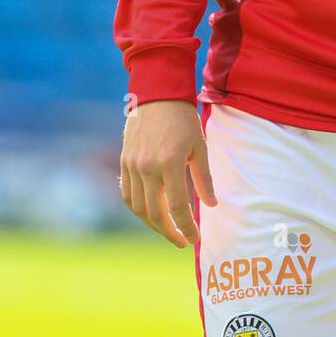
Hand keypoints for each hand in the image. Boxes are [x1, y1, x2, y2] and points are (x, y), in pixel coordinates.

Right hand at [120, 99, 217, 247]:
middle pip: (155, 213)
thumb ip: (204, 178)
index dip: (186, 228)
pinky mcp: (124, 162)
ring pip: (138, 208)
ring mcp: (132, 166)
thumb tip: (211, 205)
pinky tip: (150, 213)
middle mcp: (147, 168)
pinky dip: (138, 209)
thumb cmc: (183, 119)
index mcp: (170, 163)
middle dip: (169, 232)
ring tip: (168, 230)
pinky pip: (127, 195)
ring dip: (153, 224)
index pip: (177, 207)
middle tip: (182, 242)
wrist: (157, 94)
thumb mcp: (200, 146)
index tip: (194, 239)